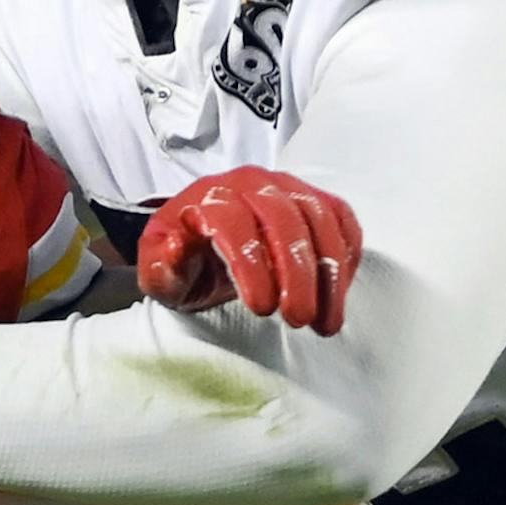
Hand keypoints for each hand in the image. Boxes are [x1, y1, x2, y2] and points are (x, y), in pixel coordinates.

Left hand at [137, 166, 361, 334]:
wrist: (205, 246)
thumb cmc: (184, 262)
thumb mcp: (158, 272)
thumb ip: (163, 266)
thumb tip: (180, 246)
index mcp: (208, 196)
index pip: (234, 223)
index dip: (251, 265)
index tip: (261, 308)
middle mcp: (252, 182)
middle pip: (284, 220)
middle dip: (297, 274)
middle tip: (299, 319)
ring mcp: (288, 187)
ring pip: (320, 220)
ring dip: (329, 274)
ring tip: (325, 322)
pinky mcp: (314, 200)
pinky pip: (342, 220)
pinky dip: (347, 257)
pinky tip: (338, 294)